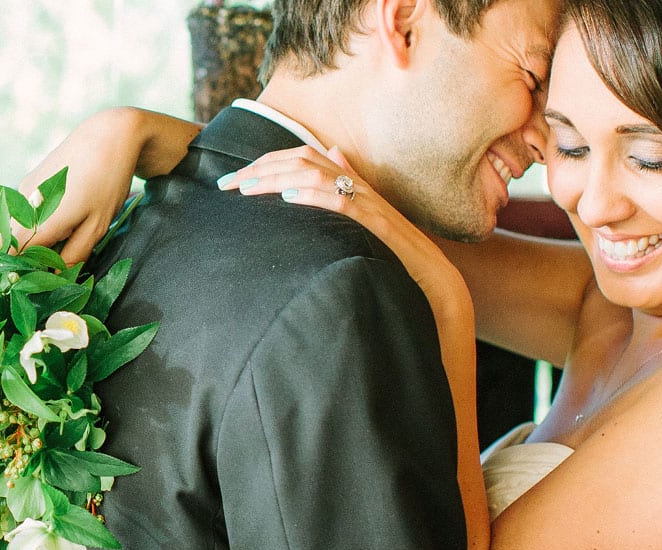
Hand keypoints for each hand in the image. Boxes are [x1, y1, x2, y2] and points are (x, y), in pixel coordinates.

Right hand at [14, 108, 145, 263]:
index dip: (22, 274)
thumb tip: (53, 276)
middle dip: (25, 261)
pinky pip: (20, 214)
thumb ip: (73, 254)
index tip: (37, 286)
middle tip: (52, 269)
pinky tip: (58, 225)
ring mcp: (20, 192)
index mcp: (39, 218)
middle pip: (10, 245)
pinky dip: (32, 226)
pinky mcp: (26, 184)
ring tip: (59, 245)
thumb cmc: (107, 182)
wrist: (107, 135)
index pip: (15, 258)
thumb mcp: (97, 226)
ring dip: (29, 243)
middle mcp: (21, 205)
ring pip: (13, 229)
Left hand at [218, 146, 446, 289]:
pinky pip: (341, 201)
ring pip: (315, 174)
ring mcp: (367, 203)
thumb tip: (332, 154)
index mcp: (351, 183)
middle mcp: (357, 186)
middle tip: (227, 184)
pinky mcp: (375, 224)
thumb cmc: (396, 255)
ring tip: (248, 188)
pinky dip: (313, 195)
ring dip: (277, 178)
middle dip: (260, 168)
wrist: (433, 282)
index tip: (234, 180)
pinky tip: (289, 197)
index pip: (302, 157)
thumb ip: (347, 186)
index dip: (265, 162)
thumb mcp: (365, 219)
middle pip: (302, 159)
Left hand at [221, 145, 489, 549]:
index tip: (245, 180)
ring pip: (358, 198)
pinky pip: (377, 229)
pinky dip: (331, 207)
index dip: (292, 171)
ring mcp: (431, 265)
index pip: (346, 187)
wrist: (440, 438)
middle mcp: (421, 251)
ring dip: (295, 183)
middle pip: (347, 181)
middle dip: (282, 169)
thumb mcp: (357, 324)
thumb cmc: (388, 390)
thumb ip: (334, 290)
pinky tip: (290, 203)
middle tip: (235, 182)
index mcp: (402, 254)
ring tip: (250, 189)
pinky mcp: (435, 285)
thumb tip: (281, 257)